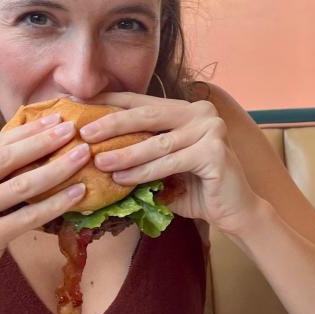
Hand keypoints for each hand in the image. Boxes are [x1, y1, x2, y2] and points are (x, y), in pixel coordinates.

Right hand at [0, 115, 89, 313]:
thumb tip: (20, 151)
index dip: (24, 131)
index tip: (52, 119)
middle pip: (5, 158)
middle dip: (43, 140)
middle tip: (73, 128)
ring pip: (21, 185)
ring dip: (57, 168)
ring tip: (82, 155)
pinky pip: (27, 218)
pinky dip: (56, 203)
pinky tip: (77, 193)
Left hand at [79, 92, 261, 233]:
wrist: (235, 211)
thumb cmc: (195, 189)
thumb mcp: (163, 165)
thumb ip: (140, 154)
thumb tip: (93, 149)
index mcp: (186, 109)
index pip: (142, 102)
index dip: (110, 103)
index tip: (80, 106)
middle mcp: (201, 112)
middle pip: (147, 115)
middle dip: (112, 123)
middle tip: (84, 132)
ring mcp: (211, 128)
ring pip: (157, 141)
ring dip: (124, 153)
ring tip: (98, 161)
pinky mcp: (214, 151)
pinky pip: (170, 162)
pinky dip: (144, 171)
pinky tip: (122, 179)